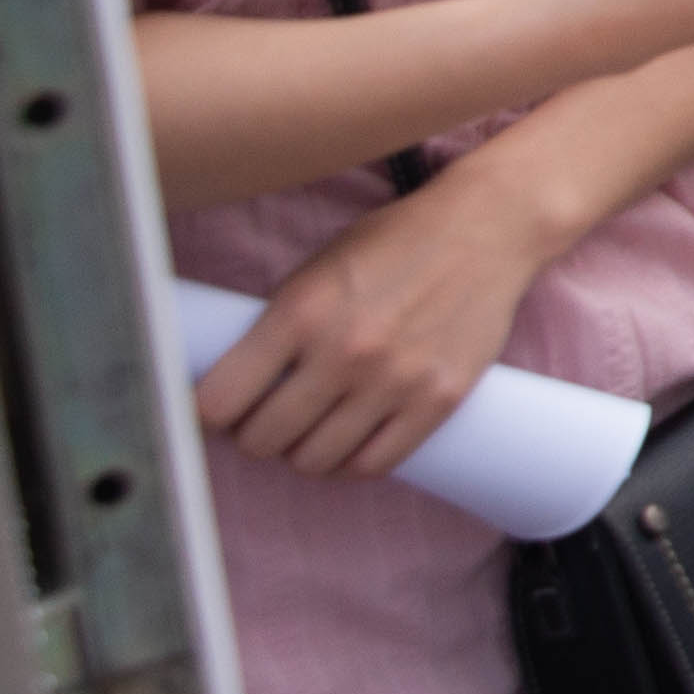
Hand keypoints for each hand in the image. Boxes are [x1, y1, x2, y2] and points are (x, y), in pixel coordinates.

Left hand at [196, 170, 548, 482]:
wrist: (487, 228)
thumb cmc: (394, 244)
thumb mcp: (317, 269)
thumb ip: (275, 326)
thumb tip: (230, 388)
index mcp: (301, 312)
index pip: (219, 402)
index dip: (206, 413)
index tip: (217, 410)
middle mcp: (345, 352)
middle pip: (263, 440)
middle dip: (256, 434)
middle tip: (268, 418)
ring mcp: (395, 381)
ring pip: (314, 461)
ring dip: (303, 451)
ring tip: (312, 429)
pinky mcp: (439, 399)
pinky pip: (373, 464)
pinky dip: (351, 462)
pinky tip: (350, 439)